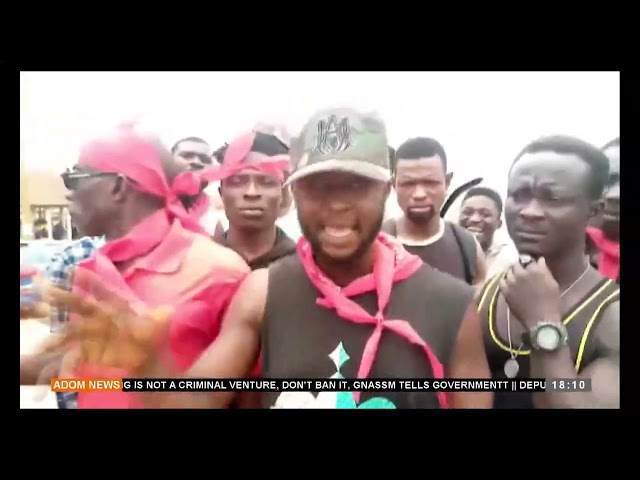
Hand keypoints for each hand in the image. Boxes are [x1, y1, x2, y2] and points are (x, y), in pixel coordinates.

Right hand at [38, 284, 173, 377]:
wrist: (148, 358)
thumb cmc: (150, 335)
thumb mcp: (158, 324)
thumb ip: (161, 317)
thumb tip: (170, 311)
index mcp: (116, 305)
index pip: (103, 291)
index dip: (90, 282)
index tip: (75, 272)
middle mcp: (100, 316)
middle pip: (81, 305)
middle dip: (65, 298)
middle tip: (48, 290)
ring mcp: (92, 334)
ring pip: (71, 331)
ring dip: (58, 334)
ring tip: (45, 342)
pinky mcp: (88, 352)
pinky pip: (73, 357)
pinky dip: (67, 366)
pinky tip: (64, 373)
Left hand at [499, 257, 560, 328]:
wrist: (541, 320)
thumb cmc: (551, 302)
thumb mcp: (553, 284)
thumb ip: (545, 271)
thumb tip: (540, 260)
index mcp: (536, 270)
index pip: (530, 260)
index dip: (531, 264)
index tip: (531, 267)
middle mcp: (522, 273)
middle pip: (516, 264)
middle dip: (519, 267)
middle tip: (522, 272)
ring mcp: (512, 281)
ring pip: (508, 271)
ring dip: (511, 273)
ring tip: (515, 278)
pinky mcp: (505, 290)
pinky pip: (501, 281)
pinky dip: (505, 281)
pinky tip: (508, 284)